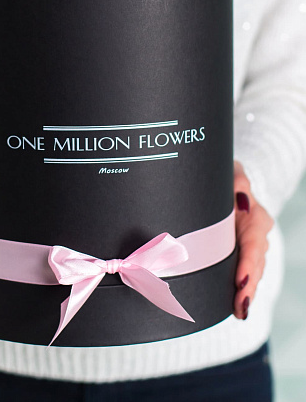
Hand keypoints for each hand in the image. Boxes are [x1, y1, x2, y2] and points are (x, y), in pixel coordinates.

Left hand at [233, 160, 273, 319]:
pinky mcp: (242, 256)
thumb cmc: (227, 180)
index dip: (248, 264)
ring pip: (252, 274)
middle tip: (240, 305)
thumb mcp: (233, 174)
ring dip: (246, 292)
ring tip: (239, 310)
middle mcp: (257, 236)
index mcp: (256, 219)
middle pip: (255, 265)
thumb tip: (241, 199)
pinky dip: (243, 290)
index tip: (241, 279)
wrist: (228, 187)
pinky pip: (245, 275)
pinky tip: (238, 309)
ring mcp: (251, 248)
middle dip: (248, 286)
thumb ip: (238, 182)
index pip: (254, 245)